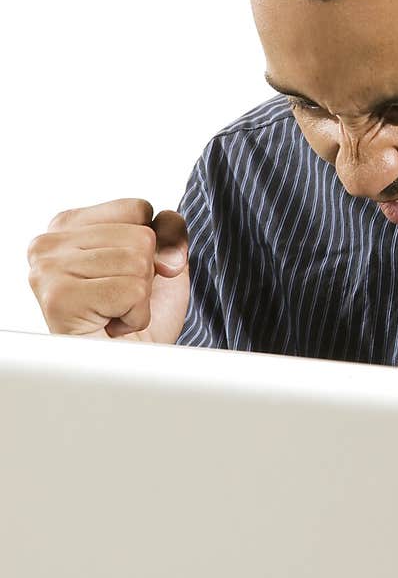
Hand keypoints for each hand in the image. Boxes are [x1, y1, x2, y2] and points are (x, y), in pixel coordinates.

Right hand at [27, 198, 189, 343]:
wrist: (125, 370)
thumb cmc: (136, 318)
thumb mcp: (161, 262)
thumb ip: (168, 232)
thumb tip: (167, 243)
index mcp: (69, 224)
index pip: (138, 207)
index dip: (154, 246)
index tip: (129, 276)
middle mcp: (49, 243)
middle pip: (140, 236)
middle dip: (146, 276)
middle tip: (119, 301)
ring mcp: (48, 269)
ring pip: (137, 263)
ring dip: (140, 299)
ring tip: (113, 314)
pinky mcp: (59, 298)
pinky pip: (132, 291)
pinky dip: (135, 317)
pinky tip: (110, 327)